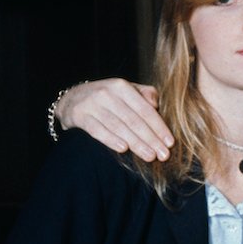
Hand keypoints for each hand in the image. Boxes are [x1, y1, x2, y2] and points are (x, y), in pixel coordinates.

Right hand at [56, 78, 172, 161]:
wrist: (73, 98)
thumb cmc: (109, 98)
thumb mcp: (126, 91)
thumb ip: (145, 95)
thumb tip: (156, 105)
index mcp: (122, 87)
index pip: (145, 110)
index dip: (159, 127)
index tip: (170, 143)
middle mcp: (107, 94)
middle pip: (133, 120)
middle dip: (151, 139)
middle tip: (164, 155)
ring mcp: (91, 104)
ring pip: (118, 127)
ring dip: (136, 143)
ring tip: (150, 156)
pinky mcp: (79, 116)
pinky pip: (97, 130)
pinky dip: (110, 140)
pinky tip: (123, 149)